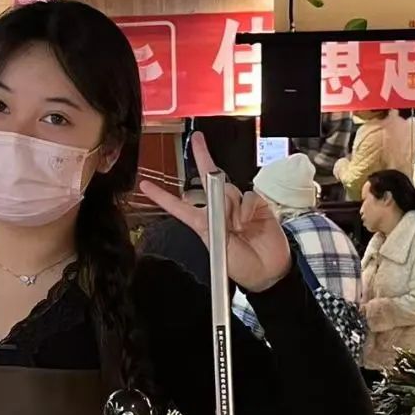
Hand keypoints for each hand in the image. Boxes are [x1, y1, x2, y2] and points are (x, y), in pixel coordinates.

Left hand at [139, 134, 291, 293]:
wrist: (269, 273)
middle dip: (202, 158)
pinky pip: (249, 197)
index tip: (146, 186)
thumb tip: (221, 206)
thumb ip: (217, 226)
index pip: (179, 206)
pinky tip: (249, 222)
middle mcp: (220, 211)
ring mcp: (239, 207)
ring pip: (228, 190)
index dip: (162, 196)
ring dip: (231, 206)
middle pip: (208, 180)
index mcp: (204, 223)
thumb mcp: (220, 250)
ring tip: (238, 227)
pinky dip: (248, 208)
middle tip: (197, 140)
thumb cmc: (242, 267)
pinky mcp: (257, 205)